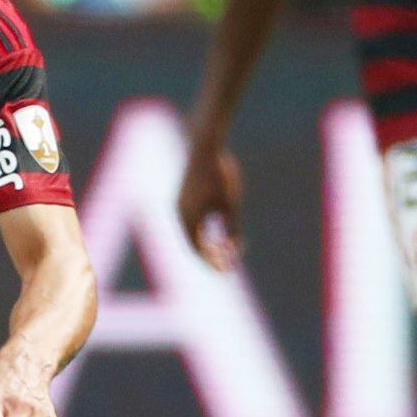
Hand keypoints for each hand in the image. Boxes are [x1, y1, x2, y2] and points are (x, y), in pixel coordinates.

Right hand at [177, 137, 244, 269]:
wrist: (206, 145)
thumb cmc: (221, 174)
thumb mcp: (231, 204)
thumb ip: (233, 228)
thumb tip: (236, 249)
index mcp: (188, 218)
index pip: (198, 250)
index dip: (213, 263)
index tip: (227, 271)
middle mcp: (179, 214)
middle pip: (194, 244)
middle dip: (211, 256)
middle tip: (229, 265)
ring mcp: (180, 205)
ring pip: (193, 233)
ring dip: (208, 244)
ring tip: (227, 249)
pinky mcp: (184, 197)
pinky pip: (193, 222)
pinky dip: (205, 232)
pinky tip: (219, 232)